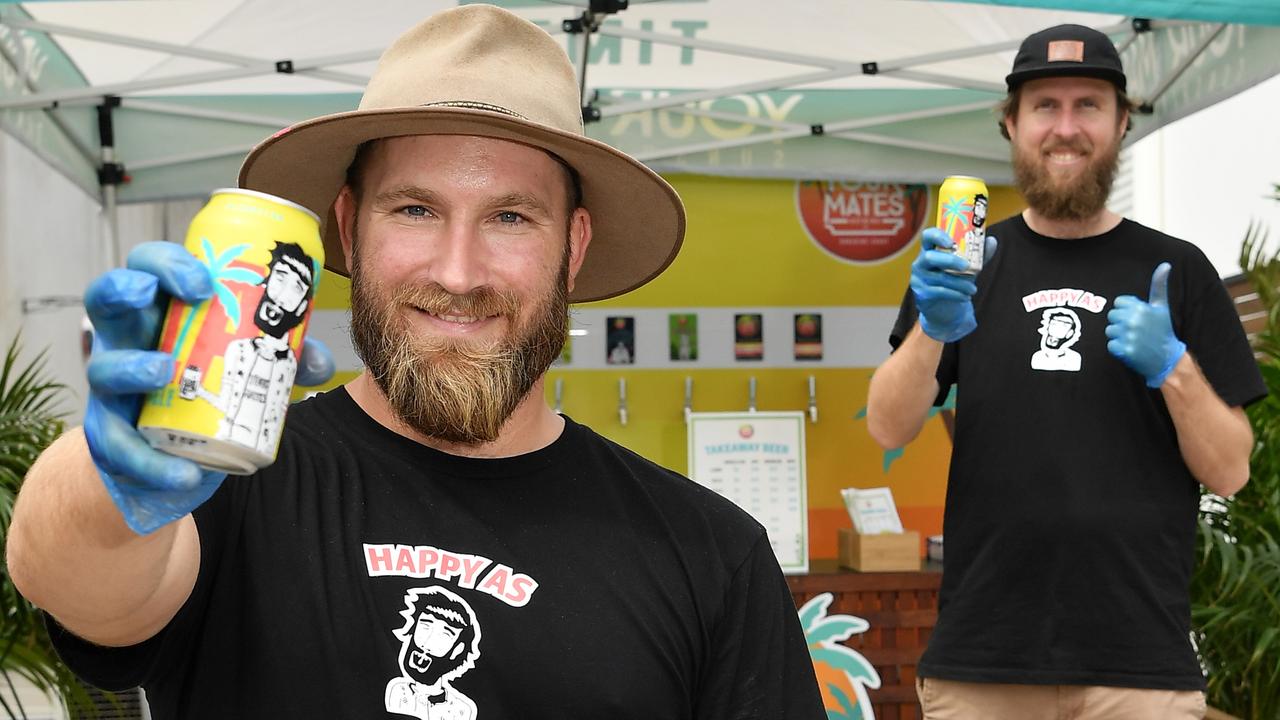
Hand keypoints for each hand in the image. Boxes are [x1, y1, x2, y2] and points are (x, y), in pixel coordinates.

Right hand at [84, 242, 335, 534]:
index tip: (202, 280)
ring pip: (101, 368)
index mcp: (164, 313)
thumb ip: (287, 360)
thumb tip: (319, 362)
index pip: (150, 268)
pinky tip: (184, 472)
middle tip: (153, 294)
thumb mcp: (254, 369)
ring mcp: (114, 387)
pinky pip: (120, 446)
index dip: (166, 264)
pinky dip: (151, 461)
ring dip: (130, 366)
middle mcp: (129, 341)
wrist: (184, 460)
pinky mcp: (112, 435)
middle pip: (106, 297)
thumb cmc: (214, 391)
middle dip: (123, 288)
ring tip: (164, 372)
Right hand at [910, 228, 997, 341]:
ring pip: (938, 277)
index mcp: (931, 249)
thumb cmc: (955, 280)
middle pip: (930, 257)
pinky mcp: (922, 293)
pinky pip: (939, 291)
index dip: (938, 236)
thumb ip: (978, 254)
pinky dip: (955, 294)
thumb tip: (991, 241)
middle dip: (950, 261)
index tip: (952, 242)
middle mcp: (921, 262)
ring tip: (973, 289)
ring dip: (959, 283)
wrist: (945, 307)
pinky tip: (965, 296)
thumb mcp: (968, 266)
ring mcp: (919, 278)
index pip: (928, 236)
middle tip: (966, 266)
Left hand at [1105, 262, 1185, 387]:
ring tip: (1134, 339)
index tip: (1138, 317)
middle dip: (1121, 322)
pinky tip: (1130, 348)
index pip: (1118, 303)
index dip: (1126, 310)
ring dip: (1119, 335)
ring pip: (1109, 330)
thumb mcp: (1161, 307)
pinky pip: (1110, 344)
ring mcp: (1128, 336)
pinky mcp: (1124, 350)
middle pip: (1112, 315)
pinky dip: (1118, 348)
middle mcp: (1134, 321)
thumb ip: (1159, 285)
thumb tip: (1165, 264)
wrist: (1166, 359)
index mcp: (1141, 308)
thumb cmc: (1162, 330)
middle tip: (1135, 330)